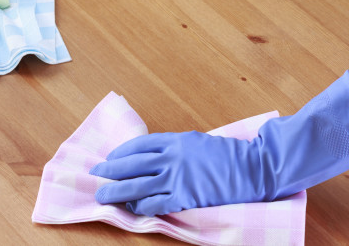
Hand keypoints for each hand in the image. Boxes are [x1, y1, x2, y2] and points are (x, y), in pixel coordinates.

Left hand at [90, 71, 348, 214]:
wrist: (253, 166)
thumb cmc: (229, 154)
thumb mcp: (199, 142)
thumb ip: (178, 148)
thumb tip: (158, 156)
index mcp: (176, 139)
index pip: (139, 144)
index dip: (120, 153)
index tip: (108, 159)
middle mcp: (172, 155)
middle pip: (132, 163)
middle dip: (111, 171)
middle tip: (95, 176)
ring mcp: (178, 176)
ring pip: (138, 183)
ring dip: (117, 190)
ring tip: (101, 195)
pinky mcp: (186, 195)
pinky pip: (155, 202)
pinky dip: (140, 205)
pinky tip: (131, 208)